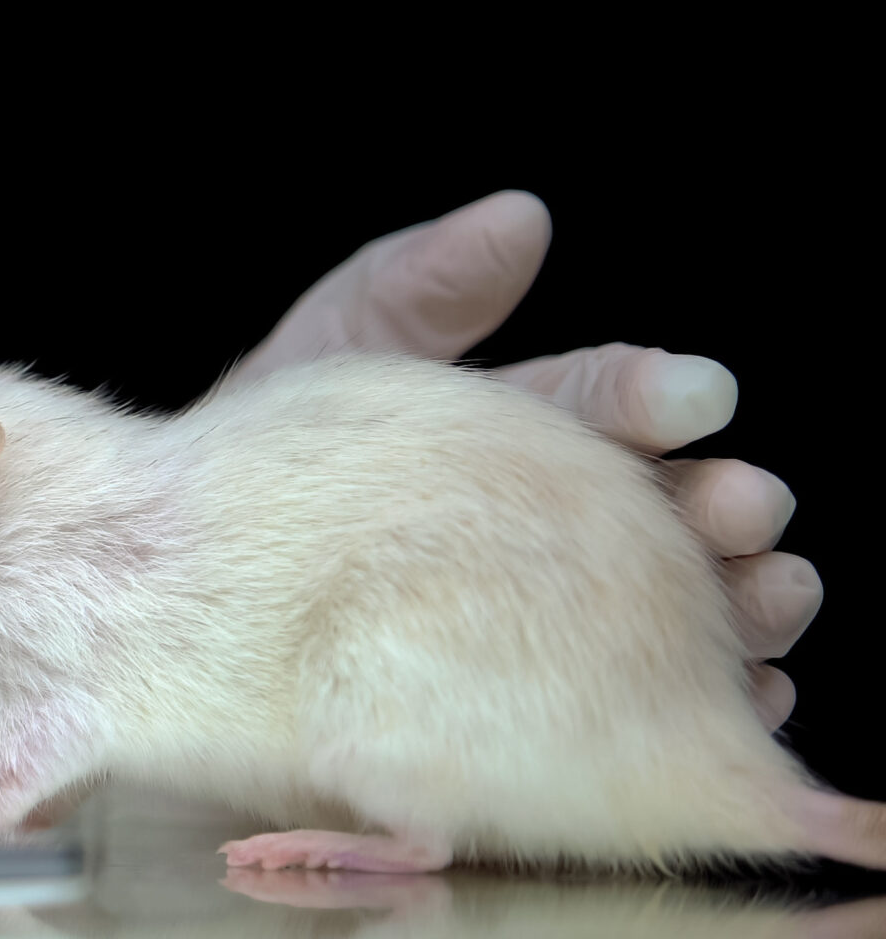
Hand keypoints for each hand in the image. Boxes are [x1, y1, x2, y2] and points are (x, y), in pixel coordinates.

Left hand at [215, 190, 815, 729]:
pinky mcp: (526, 723)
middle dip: (720, 506)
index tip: (692, 397)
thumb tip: (523, 215)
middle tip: (742, 505)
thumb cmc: (250, 478)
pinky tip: (741, 696)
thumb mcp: (319, 364)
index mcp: (516, 435)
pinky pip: (632, 723)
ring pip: (676, 616)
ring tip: (766, 596)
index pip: (607, 405)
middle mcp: (548, 530)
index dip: (655, 398)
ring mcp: (548, 628)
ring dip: (743, 605)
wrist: (172, 614)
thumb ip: (414, 291)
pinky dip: (697, 708)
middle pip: (662, 515)